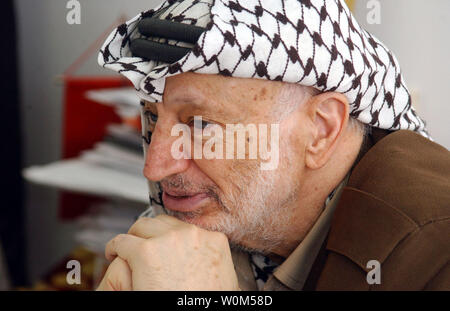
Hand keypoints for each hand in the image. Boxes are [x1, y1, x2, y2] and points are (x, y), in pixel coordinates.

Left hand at [96, 215, 239, 290]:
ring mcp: (168, 241)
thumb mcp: (226, 280)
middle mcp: (192, 235)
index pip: (186, 228)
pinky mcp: (145, 252)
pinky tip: (113, 254)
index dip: (169, 238)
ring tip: (125, 250)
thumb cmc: (208, 301)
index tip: (162, 247)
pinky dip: (114, 248)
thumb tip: (216, 263)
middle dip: (151, 234)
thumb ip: (217, 262)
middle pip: (163, 223)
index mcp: (214, 241)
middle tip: (141, 247)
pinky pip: (122, 242)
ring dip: (133, 238)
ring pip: (141, 227)